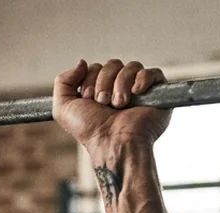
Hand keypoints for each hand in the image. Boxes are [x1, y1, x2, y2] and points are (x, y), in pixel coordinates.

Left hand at [53, 59, 171, 152]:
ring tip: (118, 105)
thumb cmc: (91, 130)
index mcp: (101, 90)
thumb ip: (63, 82)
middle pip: (113, 63)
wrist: (113, 143)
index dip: (90, 79)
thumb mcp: (64, 107)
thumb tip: (82, 62)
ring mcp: (139, 91)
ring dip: (120, 84)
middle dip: (104, 82)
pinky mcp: (157, 94)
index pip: (96, 67)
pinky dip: (142, 79)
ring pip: (131, 66)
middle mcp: (120, 88)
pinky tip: (136, 93)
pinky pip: (153, 72)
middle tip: (103, 103)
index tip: (89, 99)